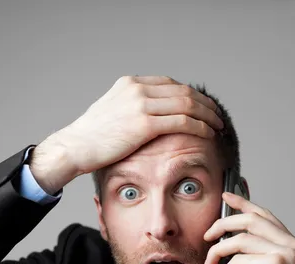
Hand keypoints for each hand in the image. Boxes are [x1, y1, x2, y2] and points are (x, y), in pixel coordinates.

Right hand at [33, 75, 223, 189]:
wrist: (75, 147)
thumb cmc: (91, 138)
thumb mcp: (111, 112)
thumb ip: (130, 107)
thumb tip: (148, 115)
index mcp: (130, 84)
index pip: (171, 84)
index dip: (191, 95)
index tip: (202, 106)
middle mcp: (137, 89)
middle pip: (183, 91)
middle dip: (204, 104)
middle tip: (217, 115)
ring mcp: (140, 104)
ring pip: (187, 104)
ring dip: (207, 115)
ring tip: (218, 125)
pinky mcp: (144, 123)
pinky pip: (182, 121)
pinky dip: (200, 126)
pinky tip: (209, 133)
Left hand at [202, 191, 294, 263]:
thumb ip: (253, 254)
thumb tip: (229, 242)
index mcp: (291, 243)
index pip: (264, 215)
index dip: (243, 203)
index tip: (225, 197)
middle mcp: (291, 244)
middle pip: (250, 219)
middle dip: (223, 224)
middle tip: (206, 236)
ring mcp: (284, 253)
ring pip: (239, 240)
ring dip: (217, 253)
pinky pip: (237, 260)